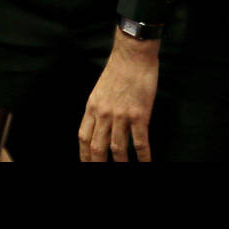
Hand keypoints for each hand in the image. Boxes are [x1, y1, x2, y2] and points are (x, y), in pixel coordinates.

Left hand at [79, 28, 159, 160]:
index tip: (86, 164)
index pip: (83, 137)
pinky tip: (146, 165)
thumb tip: (100, 125)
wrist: (132, 54)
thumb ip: (99, 108)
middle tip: (102, 173)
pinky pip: (140, 142)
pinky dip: (143, 157)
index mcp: (92, 106)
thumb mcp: (100, 89)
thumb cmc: (118, 69)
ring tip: (123, 172)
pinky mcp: (139, 114)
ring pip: (117, 148)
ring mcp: (121, 115)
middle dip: (98, 164)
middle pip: (96, 147)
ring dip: (121, 164)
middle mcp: (104, 113)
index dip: (84, 155)